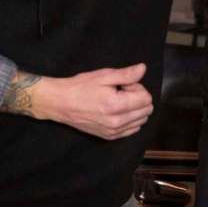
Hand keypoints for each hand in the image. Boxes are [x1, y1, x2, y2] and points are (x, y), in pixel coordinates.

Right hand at [33, 63, 153, 139]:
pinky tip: (117, 111)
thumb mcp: (104, 76)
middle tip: (121, 92)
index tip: (124, 85)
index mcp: (116, 106)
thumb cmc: (81, 87)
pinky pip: (132, 129)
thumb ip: (127, 74)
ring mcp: (113, 131)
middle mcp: (116, 122)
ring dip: (134, 109)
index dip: (137, 87)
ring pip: (141, 120)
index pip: (146, 98)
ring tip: (118, 101)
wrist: (60, 103)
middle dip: (138, 98)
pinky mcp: (109, 137)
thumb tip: (143, 69)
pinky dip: (130, 119)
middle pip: (146, 110)